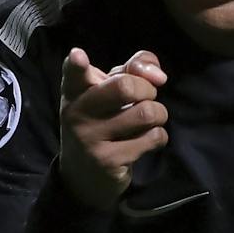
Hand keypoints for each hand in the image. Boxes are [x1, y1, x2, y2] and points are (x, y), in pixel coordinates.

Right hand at [59, 48, 168, 209]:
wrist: (84, 176)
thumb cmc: (102, 123)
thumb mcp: (108, 92)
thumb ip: (133, 69)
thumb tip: (159, 75)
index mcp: (74, 91)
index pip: (74, 72)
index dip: (77, 63)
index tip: (79, 55)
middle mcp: (77, 113)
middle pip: (125, 87)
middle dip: (148, 89)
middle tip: (146, 99)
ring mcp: (90, 139)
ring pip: (146, 113)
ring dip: (158, 114)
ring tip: (150, 120)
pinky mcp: (107, 161)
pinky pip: (152, 138)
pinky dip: (158, 136)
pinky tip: (146, 141)